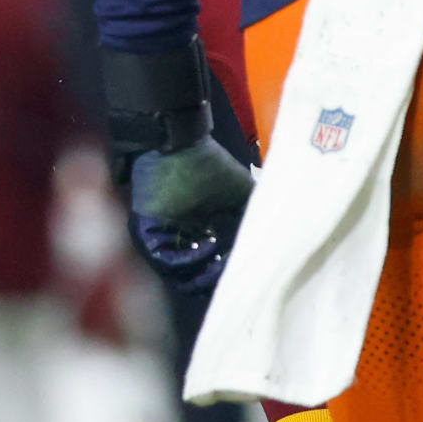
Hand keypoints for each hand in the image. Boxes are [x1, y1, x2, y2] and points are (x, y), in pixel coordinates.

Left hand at [121, 134, 255, 299]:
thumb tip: (276, 239)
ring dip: (202, 273)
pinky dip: (187, 259)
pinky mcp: (146, 230)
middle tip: (231, 275)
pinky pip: (163, 258)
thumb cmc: (207, 164)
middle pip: (190, 278)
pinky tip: (209, 246)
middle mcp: (175, 240)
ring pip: (177, 273)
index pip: (206, 269)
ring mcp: (159, 238)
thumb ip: (253, 217)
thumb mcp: (239, 194)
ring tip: (221, 263)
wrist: (179, 140)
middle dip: (212, 281)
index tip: (245, 271)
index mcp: (194, 233)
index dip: (225, 274)